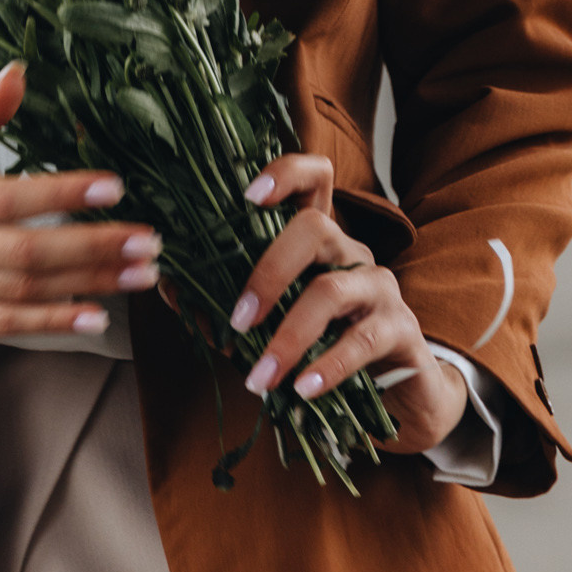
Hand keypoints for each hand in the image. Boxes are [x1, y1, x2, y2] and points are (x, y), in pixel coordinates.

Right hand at [0, 64, 160, 340]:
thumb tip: (19, 70)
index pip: (6, 197)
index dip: (62, 193)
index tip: (114, 185)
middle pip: (25, 251)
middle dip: (94, 247)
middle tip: (149, 242)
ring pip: (23, 290)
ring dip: (89, 284)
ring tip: (141, 275)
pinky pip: (6, 324)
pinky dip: (52, 322)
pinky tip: (97, 316)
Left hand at [228, 151, 468, 456]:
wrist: (400, 397)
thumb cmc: (325, 350)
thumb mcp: (276, 326)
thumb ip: (229, 308)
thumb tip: (171, 289)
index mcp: (321, 243)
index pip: (315, 179)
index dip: (286, 174)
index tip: (248, 195)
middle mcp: (353, 254)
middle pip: (315, 228)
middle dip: (269, 272)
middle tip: (238, 321)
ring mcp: (381, 289)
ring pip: (332, 291)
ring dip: (288, 336)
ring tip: (260, 377)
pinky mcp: (401, 330)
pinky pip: (362, 340)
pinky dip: (328, 365)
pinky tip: (303, 389)